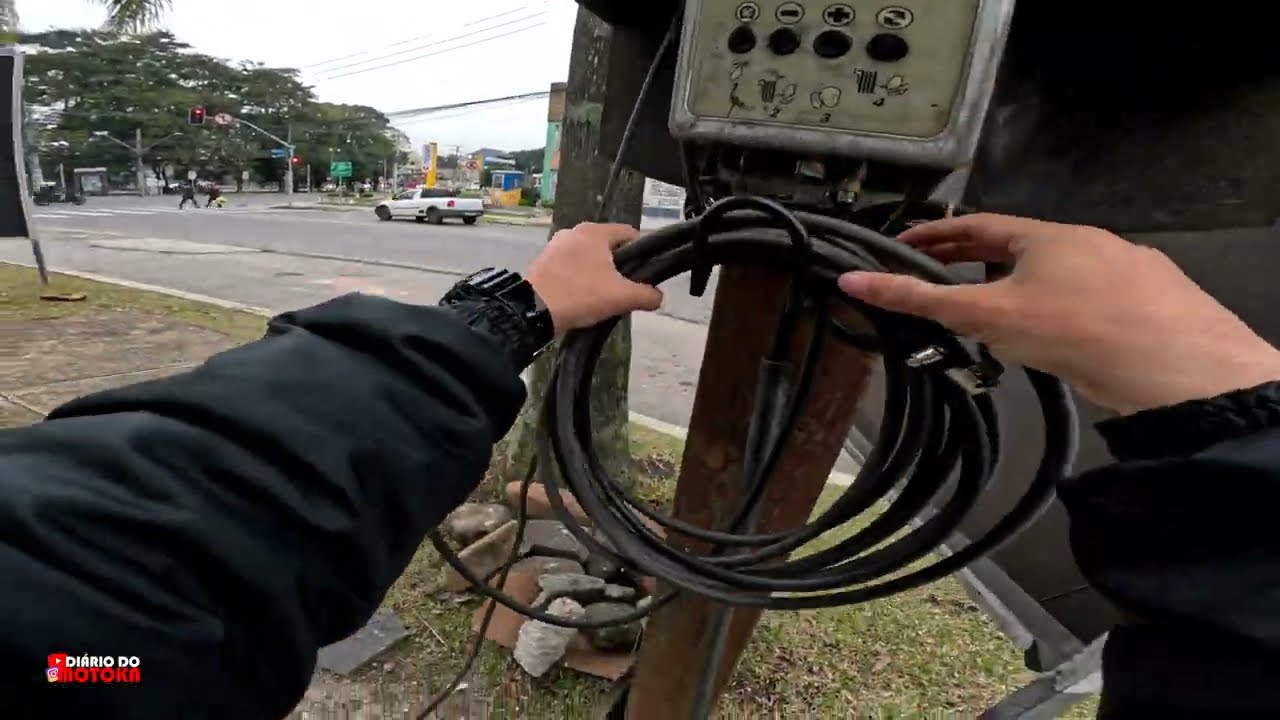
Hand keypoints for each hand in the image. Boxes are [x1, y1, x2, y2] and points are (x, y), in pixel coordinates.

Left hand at [526, 222, 663, 333]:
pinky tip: (580, 295)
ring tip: (601, 295)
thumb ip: (647, 295)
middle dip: (618, 265)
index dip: (641, 252)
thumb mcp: (621, 297)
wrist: (535, 310)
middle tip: (624, 288)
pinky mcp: (543, 260)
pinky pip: (569, 265)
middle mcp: (574, 231)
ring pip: (587, 255)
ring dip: (597, 271)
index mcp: (595, 232)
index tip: (644, 273)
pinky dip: (578, 276)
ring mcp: (555, 245)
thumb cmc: (581, 295)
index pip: (629, 233)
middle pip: (607, 245)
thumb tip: (659, 297)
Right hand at [837, 213, 1279, 414]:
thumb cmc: (1071, 329)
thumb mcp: (986, 315)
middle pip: (1018, 248)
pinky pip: (1088, 301)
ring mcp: (1124, 272)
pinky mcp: (1147, 306)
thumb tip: (854, 283)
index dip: (936, 235)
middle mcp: (1088, 243)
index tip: (904, 246)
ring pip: (1057, 276)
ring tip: (990, 317)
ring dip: (1018, 290)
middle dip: (975, 263)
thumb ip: (920, 300)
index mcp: (1047, 236)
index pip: (978, 225)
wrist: (1175, 368)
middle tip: (938, 281)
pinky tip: (1054, 341)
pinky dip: (1058, 311)